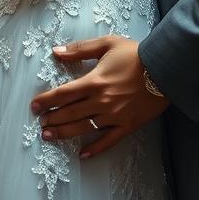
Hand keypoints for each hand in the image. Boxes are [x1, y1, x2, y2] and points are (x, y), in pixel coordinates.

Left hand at [29, 36, 168, 158]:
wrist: (164, 68)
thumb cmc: (135, 54)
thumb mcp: (107, 44)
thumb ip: (80, 49)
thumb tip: (56, 52)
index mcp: (94, 81)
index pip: (63, 93)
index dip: (46, 100)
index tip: (34, 106)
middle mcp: (100, 101)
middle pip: (70, 113)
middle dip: (52, 118)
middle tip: (40, 123)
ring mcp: (113, 116)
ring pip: (83, 128)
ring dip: (64, 133)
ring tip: (49, 136)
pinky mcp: (126, 125)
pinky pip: (108, 141)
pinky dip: (95, 149)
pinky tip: (83, 155)